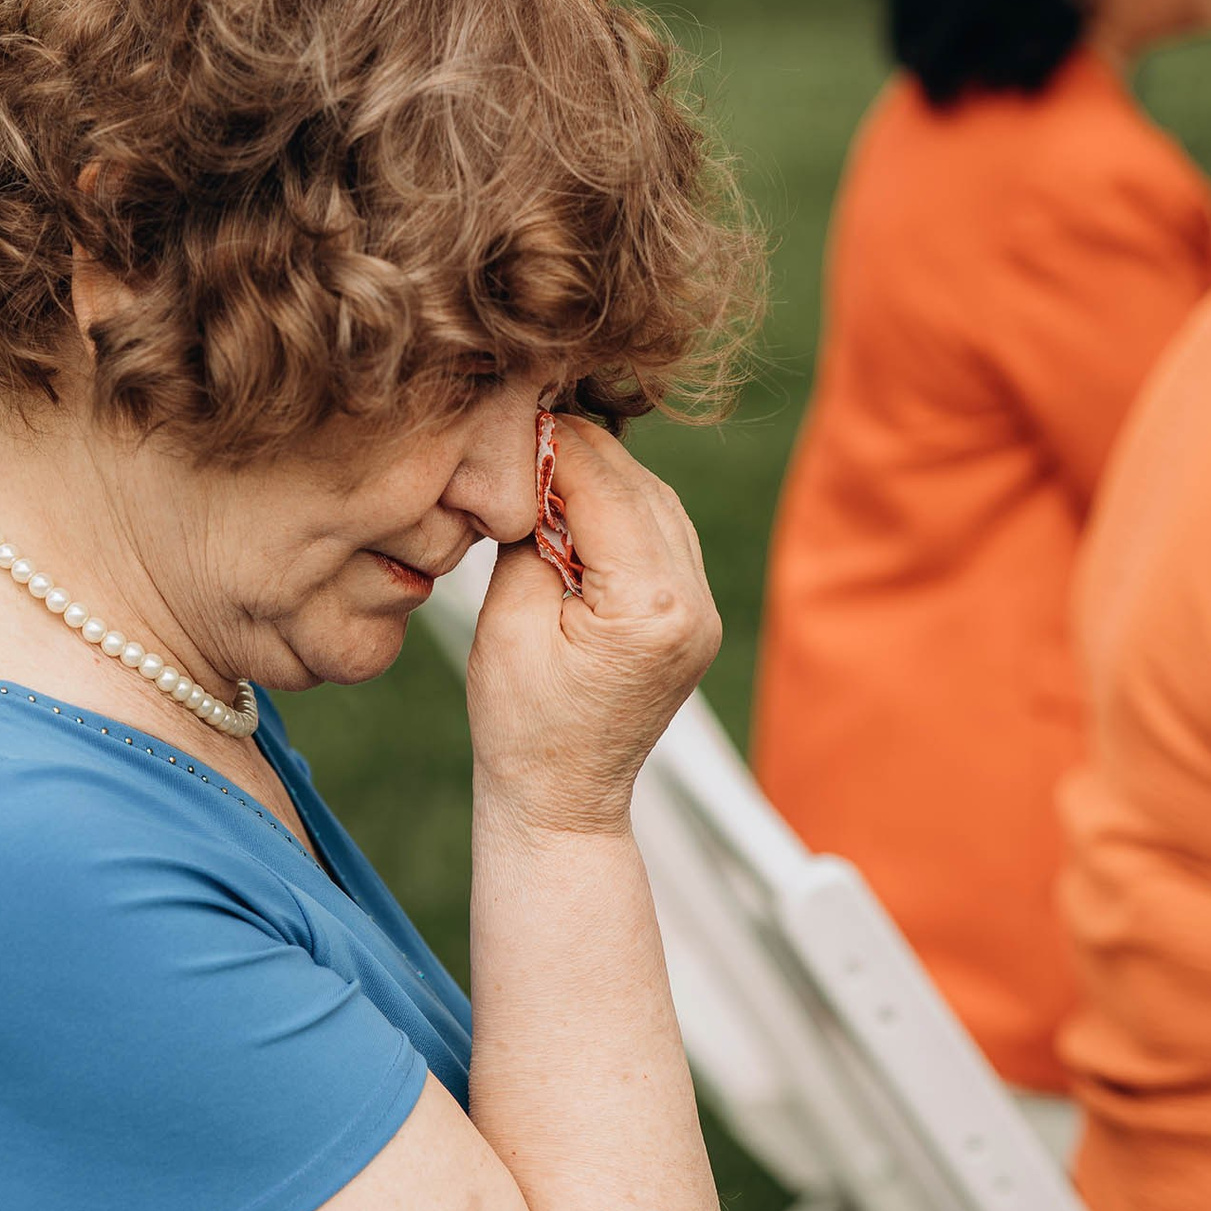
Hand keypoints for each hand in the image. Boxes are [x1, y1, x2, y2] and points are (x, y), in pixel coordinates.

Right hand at [465, 416, 718, 836]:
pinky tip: (575, 501)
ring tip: (542, 460)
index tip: (511, 410)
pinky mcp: (694, 617)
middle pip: (638, 487)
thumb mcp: (507, 623)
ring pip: (657, 503)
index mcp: (651, 606)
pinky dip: (622, 509)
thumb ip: (529, 538)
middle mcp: (694, 603)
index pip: (603, 488)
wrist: (561, 800)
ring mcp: (703, 611)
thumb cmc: (521, 727)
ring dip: (603, 476)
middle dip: (579, 451)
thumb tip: (535, 469)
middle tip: (522, 423)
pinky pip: (663, 536)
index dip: (553, 443)